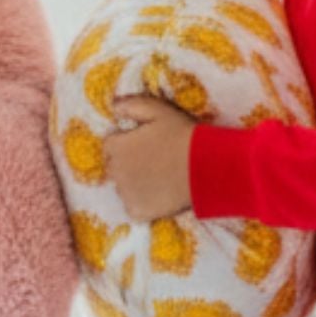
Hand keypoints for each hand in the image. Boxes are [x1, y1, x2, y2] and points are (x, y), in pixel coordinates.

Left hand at [103, 94, 196, 221]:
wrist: (204, 168)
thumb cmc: (182, 136)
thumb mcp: (159, 110)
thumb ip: (132, 105)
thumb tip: (114, 106)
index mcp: (117, 146)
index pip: (111, 146)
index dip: (127, 145)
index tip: (145, 146)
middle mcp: (115, 171)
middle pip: (115, 168)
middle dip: (128, 165)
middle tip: (153, 163)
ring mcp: (125, 193)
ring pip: (124, 189)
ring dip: (134, 185)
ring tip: (159, 180)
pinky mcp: (137, 211)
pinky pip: (133, 208)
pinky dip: (143, 205)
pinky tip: (159, 197)